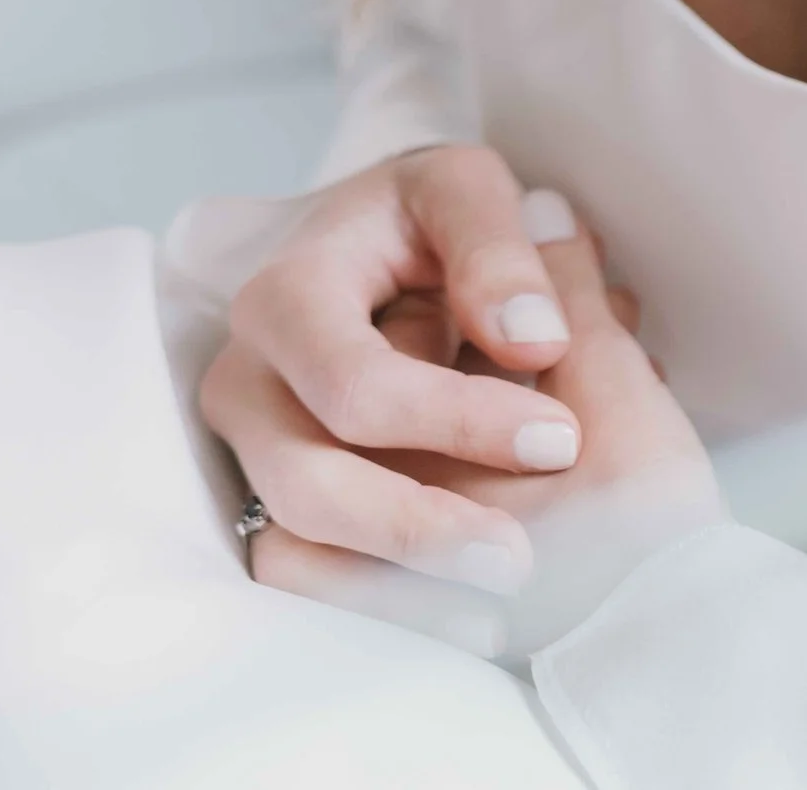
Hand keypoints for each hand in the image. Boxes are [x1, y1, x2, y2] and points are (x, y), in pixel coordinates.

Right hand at [245, 221, 719, 645]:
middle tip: (522, 558)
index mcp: (286, 295)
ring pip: (303, 540)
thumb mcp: (465, 190)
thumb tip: (533, 341)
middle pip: (310, 483)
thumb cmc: (423, 217)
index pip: (355, 384)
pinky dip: (381, 594)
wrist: (370, 245)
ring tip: (505, 591)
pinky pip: (305, 569)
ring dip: (401, 575)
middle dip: (416, 528)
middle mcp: (248, 381)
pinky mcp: (274, 495)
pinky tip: (469, 615)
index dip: (453, 420)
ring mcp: (252, 448)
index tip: (559, 441)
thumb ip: (500, 252)